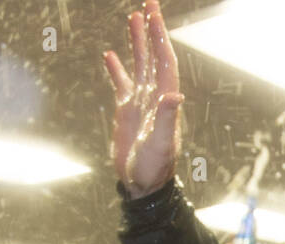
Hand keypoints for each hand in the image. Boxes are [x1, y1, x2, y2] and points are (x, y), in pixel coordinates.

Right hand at [104, 0, 182, 198]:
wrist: (143, 185)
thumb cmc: (154, 169)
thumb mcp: (160, 144)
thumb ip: (167, 118)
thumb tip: (175, 93)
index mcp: (165, 100)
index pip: (164, 61)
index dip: (160, 37)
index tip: (154, 13)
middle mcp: (155, 97)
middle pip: (155, 56)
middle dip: (152, 30)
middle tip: (148, 4)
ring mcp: (141, 103)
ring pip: (140, 65)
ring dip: (138, 42)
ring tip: (133, 18)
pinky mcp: (128, 111)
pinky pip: (122, 83)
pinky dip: (117, 68)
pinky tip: (110, 55)